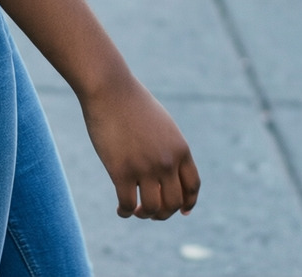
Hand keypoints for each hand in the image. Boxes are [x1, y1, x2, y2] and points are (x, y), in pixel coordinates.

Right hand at [81, 74, 199, 219]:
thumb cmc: (131, 101)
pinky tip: (120, 210)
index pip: (192, 186)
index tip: (182, 211)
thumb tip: (168, 171)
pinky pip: (128, 204)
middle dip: (164, 213)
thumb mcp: (161, 124)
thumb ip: (168, 147)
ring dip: (145, 214)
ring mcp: (144, 168)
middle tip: (151, 211)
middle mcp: (166, 162)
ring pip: (152, 208)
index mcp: (179, 149)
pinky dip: (125, 212)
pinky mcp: (121, 171)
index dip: (189, 203)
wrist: (109, 87)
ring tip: (136, 210)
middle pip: (173, 203)